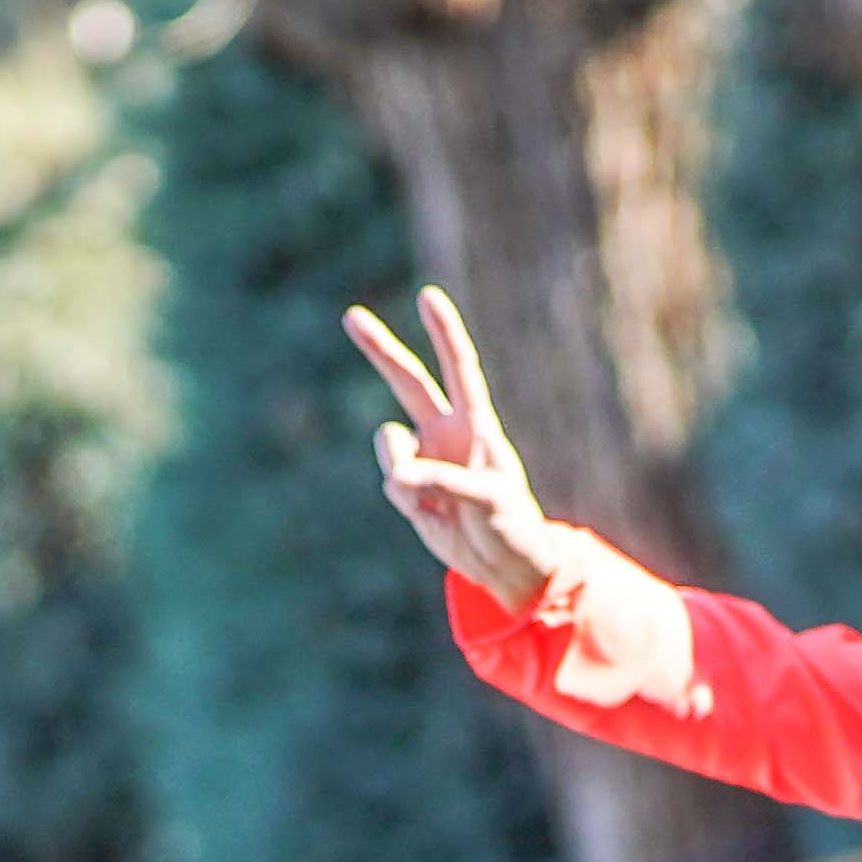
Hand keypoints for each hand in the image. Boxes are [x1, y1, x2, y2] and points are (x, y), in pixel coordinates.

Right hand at [344, 291, 556, 609]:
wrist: (503, 565)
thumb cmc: (510, 525)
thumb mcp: (486, 502)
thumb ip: (443, 483)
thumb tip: (397, 476)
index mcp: (476, 424)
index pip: (459, 368)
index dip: (444, 332)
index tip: (427, 297)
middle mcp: (446, 432)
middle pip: (407, 381)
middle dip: (379, 348)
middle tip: (351, 315)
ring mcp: (424, 458)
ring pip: (390, 446)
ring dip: (402, 472)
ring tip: (436, 506)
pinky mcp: (409, 487)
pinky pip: (392, 484)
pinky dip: (407, 503)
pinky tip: (433, 519)